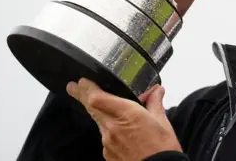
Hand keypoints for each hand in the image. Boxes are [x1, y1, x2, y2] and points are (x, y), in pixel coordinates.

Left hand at [66, 78, 181, 160]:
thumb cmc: (162, 149)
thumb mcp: (162, 122)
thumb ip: (154, 103)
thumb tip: (156, 91)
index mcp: (127, 115)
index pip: (98, 98)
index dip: (87, 88)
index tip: (82, 81)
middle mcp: (112, 128)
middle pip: (91, 108)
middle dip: (81, 95)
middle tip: (73, 87)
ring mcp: (108, 142)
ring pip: (98, 121)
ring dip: (97, 112)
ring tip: (98, 105)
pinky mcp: (108, 154)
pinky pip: (104, 136)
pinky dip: (108, 129)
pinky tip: (117, 129)